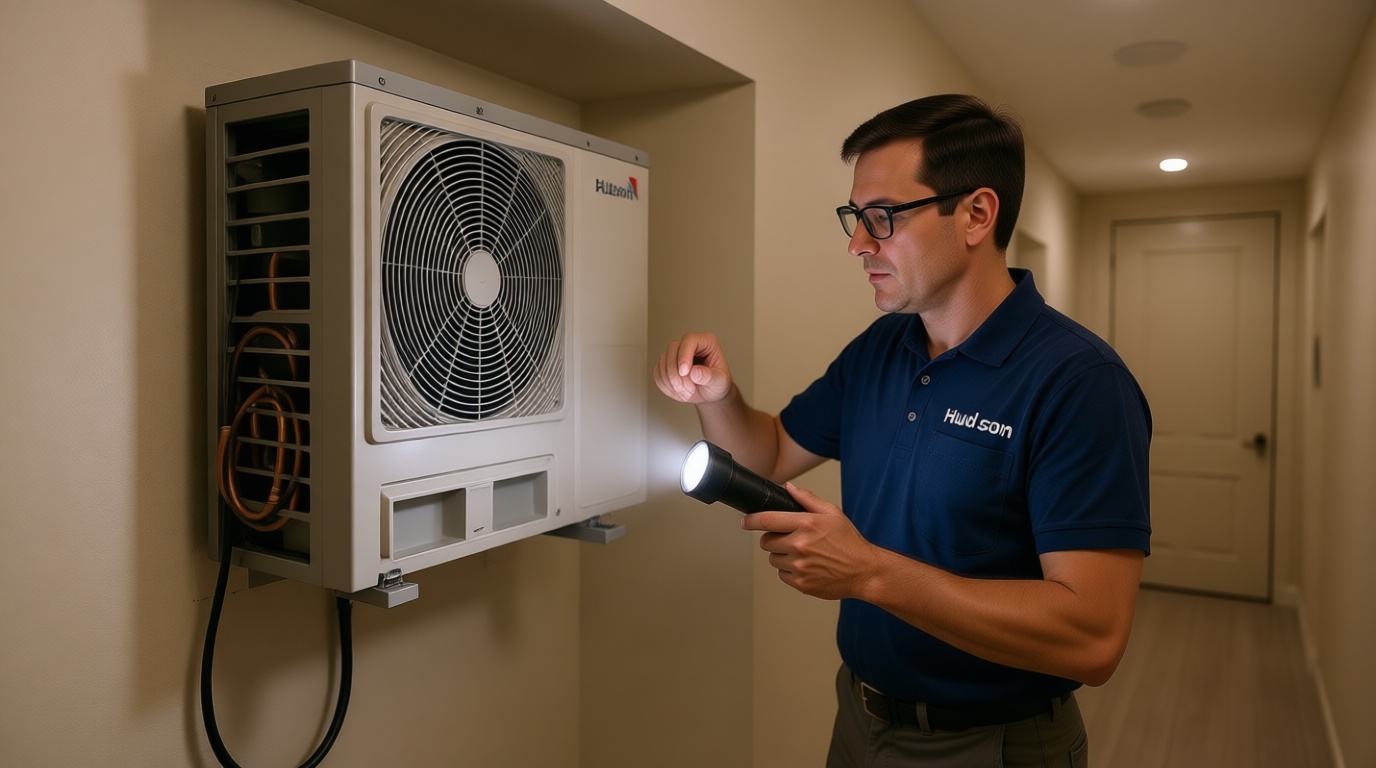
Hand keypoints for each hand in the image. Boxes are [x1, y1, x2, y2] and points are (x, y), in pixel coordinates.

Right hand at [652, 331, 733, 404]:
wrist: (711, 392)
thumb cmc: (718, 383)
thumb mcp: (720, 381)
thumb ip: (709, 377)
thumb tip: (695, 372)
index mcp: (706, 342)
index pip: (690, 340)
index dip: (684, 355)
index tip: (684, 372)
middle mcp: (690, 344)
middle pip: (673, 348)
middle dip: (676, 371)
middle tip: (686, 388)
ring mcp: (677, 353)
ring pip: (663, 360)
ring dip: (670, 380)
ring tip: (685, 392)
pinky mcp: (667, 364)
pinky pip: (658, 372)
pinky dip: (665, 384)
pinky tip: (677, 391)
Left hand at [740, 484, 879, 599]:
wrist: (864, 571)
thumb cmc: (850, 542)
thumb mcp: (832, 513)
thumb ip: (807, 499)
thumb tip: (789, 488)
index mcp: (806, 524)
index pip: (768, 520)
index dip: (752, 520)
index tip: (745, 521)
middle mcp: (800, 545)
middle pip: (766, 542)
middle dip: (774, 539)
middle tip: (791, 539)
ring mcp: (799, 566)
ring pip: (773, 559)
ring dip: (782, 555)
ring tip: (803, 554)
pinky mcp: (800, 583)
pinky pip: (782, 574)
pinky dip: (790, 571)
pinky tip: (807, 566)